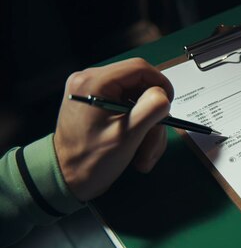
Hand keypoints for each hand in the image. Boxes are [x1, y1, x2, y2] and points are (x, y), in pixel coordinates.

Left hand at [54, 58, 173, 200]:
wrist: (66, 179)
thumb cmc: (92, 160)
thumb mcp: (127, 136)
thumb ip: (150, 110)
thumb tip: (164, 95)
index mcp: (94, 82)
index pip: (139, 68)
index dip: (161, 85)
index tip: (168, 108)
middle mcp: (90, 80)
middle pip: (140, 86)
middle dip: (152, 116)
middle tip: (152, 143)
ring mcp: (93, 91)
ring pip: (137, 100)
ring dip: (147, 128)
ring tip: (143, 155)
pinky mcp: (97, 103)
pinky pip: (128, 107)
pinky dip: (138, 127)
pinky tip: (136, 148)